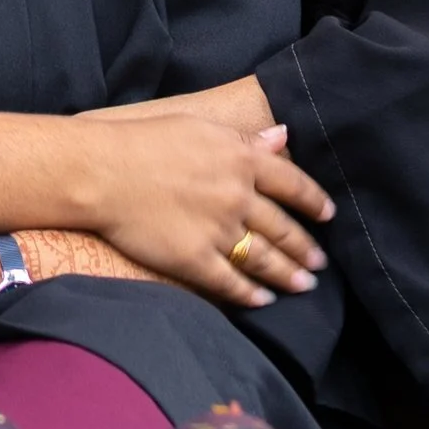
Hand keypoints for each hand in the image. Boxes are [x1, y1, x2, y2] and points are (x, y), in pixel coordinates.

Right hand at [74, 108, 331, 308]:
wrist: (101, 172)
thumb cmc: (144, 142)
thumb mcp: (200, 127)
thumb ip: (244, 138)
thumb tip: (282, 136)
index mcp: (241, 160)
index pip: (293, 183)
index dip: (314, 201)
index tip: (327, 214)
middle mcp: (237, 196)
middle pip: (283, 227)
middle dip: (305, 248)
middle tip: (320, 263)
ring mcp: (217, 230)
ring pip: (264, 258)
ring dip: (288, 274)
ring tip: (304, 285)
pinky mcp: (194, 259)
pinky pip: (230, 282)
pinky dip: (250, 294)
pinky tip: (263, 300)